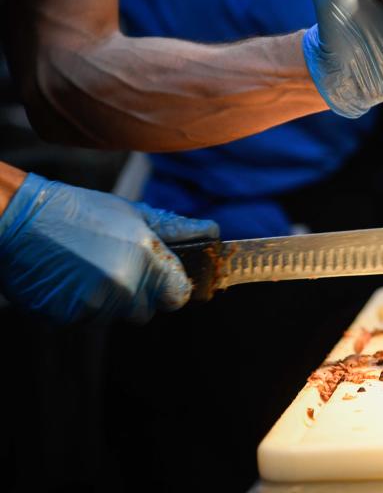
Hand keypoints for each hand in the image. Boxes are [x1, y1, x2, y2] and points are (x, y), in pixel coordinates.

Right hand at [0, 174, 218, 323]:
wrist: (19, 219)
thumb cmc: (79, 211)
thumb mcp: (132, 213)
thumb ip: (174, 230)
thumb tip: (213, 232)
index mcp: (146, 257)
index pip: (178, 296)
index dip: (171, 288)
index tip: (162, 280)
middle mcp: (124, 286)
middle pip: (146, 311)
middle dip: (137, 294)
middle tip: (115, 266)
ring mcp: (93, 304)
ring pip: (113, 317)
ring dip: (106, 300)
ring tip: (87, 268)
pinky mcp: (64, 317)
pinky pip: (84, 321)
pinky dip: (78, 306)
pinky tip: (68, 279)